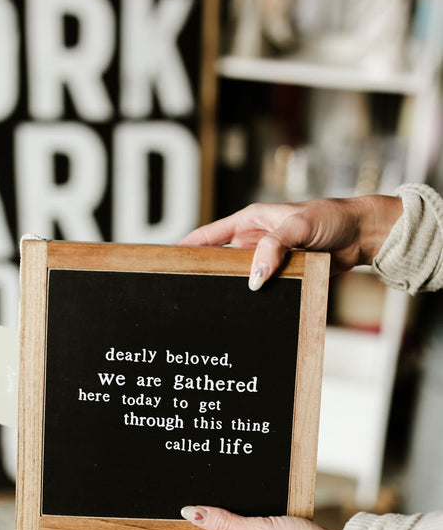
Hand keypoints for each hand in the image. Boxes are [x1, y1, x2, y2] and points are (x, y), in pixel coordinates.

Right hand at [179, 195, 402, 290]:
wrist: (363, 235)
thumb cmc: (334, 219)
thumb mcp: (301, 227)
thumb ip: (275, 247)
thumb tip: (254, 277)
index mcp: (251, 220)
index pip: (209, 235)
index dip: (187, 247)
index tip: (167, 261)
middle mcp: (256, 240)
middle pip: (220, 259)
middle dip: (205, 273)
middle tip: (185, 290)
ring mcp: (269, 259)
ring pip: (241, 277)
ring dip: (232, 288)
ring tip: (211, 305)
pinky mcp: (283, 275)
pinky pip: (263, 287)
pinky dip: (255, 298)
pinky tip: (246, 310)